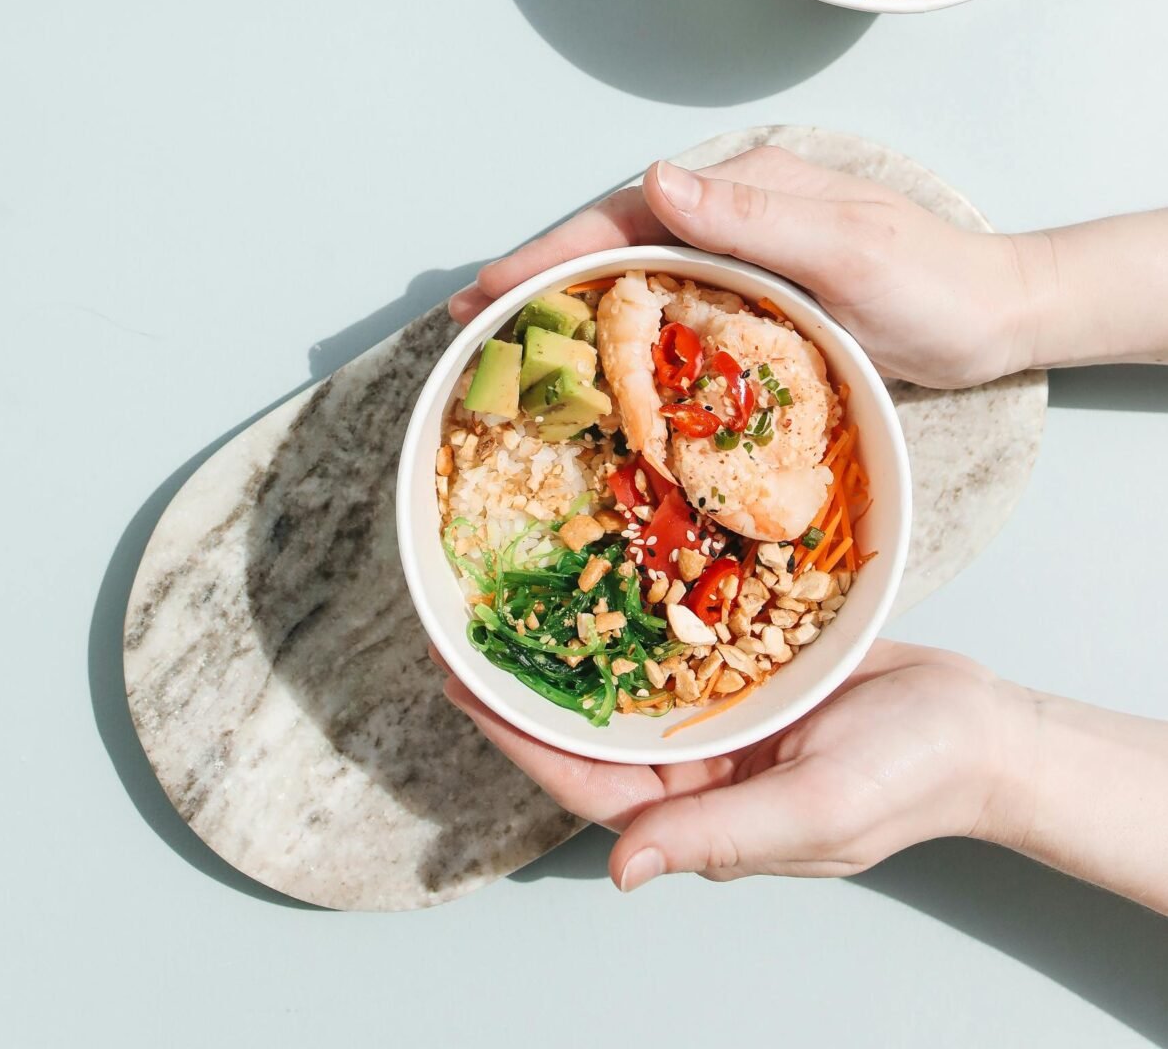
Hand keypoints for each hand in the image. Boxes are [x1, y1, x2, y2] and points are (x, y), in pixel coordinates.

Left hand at [440, 640, 1020, 888]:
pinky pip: (678, 643)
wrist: (984, 725)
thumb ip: (718, 837)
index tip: (458, 684)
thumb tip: (624, 873)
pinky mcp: (750, 671)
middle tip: (464, 626)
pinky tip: (602, 569)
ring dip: (575, 645)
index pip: (585, 783)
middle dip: (528, 685)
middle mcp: (700, 770)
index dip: (517, 736)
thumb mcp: (815, 810)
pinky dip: (638, 614)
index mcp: (704, 816)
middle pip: (592, 730)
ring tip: (515, 593)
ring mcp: (723, 720)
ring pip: (628, 684)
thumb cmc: (910, 776)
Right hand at [449, 145, 1037, 387]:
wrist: (998, 316)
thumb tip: (654, 182)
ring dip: (566, 311)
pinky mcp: (751, 304)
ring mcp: (739, 260)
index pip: (625, 216)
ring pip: (632, 280)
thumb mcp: (848, 248)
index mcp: (742, 192)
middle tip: (464, 325)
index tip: (488, 288)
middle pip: (613, 245)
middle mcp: (730, 219)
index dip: (551, 253)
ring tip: (502, 350)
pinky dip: (617, 338)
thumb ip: (755, 218)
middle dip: (536, 281)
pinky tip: (588, 369)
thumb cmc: (934, 283)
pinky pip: (668, 315)